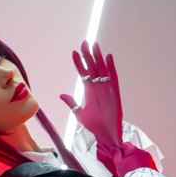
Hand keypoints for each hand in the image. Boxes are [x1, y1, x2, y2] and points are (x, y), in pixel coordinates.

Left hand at [59, 41, 123, 172]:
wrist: (106, 133)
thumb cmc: (94, 125)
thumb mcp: (79, 114)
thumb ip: (71, 103)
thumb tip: (61, 94)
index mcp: (89, 90)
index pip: (83, 72)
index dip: (79, 63)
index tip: (74, 52)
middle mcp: (97, 87)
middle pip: (92, 67)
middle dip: (88, 55)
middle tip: (84, 43)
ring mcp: (106, 88)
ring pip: (102, 69)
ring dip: (98, 57)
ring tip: (94, 46)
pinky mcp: (115, 92)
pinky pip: (113, 77)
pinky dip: (111, 67)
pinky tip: (108, 57)